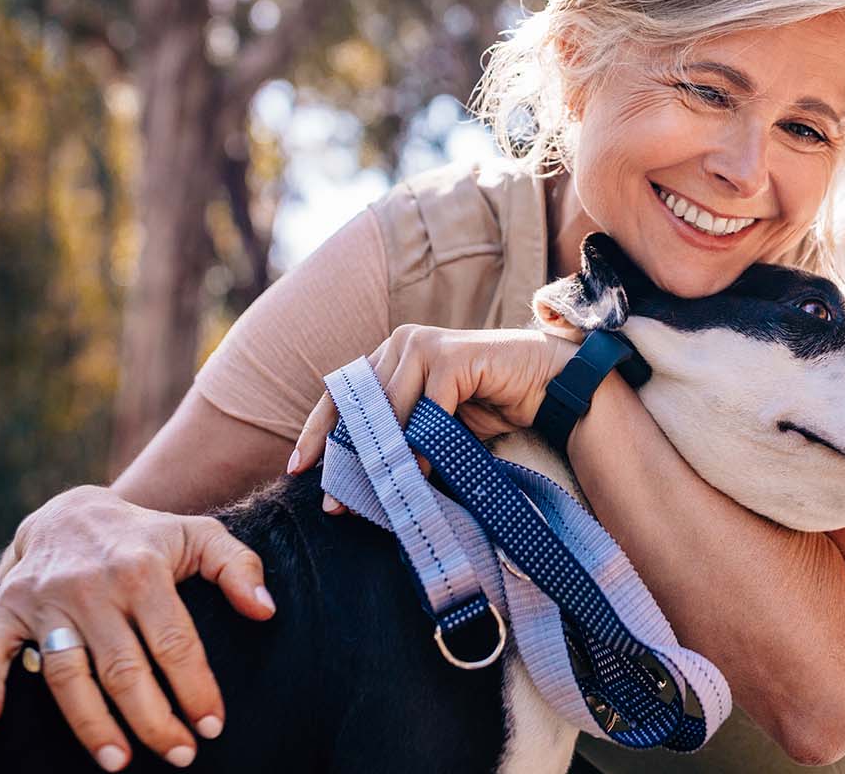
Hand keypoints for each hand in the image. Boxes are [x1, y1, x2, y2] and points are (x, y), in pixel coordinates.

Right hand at [0, 485, 276, 770]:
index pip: (174, 641)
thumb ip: (239, 568)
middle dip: (152, 720)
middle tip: (179, 755)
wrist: (72, 511)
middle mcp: (93, 587)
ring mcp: (46, 599)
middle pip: (123, 669)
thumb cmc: (147, 536)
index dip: (195, 688)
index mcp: (143, 570)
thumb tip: (266, 612)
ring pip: (67, 674)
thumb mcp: (200, 536)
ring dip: (90, 723)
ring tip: (118, 762)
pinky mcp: (7, 607)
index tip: (212, 725)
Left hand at [286, 325, 578, 513]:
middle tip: (335, 502)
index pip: (341, 394)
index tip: (298, 468)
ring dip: (383, 457)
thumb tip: (354, 482)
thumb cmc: (490, 405)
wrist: (546, 385)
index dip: (318, 431)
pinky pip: (426, 408)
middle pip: (358, 404)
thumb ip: (398, 438)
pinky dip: (421, 444)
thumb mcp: (433, 426)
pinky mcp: (452, 355)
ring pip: (388, 408)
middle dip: (346, 457)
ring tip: (377, 496)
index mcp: (390, 354)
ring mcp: (425, 344)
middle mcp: (401, 342)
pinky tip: (419, 474)